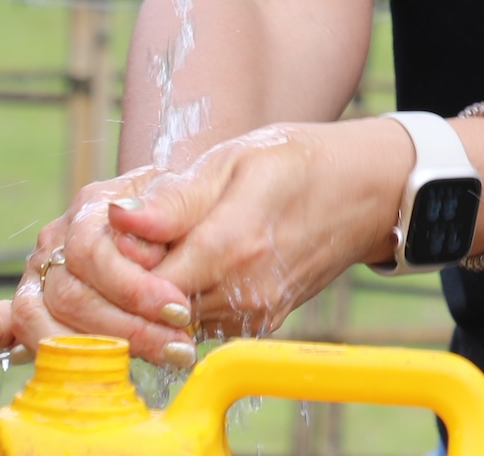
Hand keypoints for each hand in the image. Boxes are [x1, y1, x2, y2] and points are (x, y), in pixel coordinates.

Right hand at [0, 172, 196, 373]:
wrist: (190, 209)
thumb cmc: (194, 201)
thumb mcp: (197, 188)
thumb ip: (169, 204)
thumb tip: (125, 216)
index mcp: (93, 204)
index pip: (93, 253)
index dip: (135, 288)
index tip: (179, 310)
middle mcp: (59, 236)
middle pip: (71, 295)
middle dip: (126, 328)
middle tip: (177, 346)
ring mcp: (42, 270)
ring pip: (40, 319)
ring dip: (86, 349)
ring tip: (141, 361)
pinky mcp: (36, 301)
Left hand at [101, 118, 415, 339]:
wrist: (365, 192)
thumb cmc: (297, 162)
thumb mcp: (234, 159)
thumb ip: (176, 199)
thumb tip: (118, 220)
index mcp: (233, 244)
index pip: (145, 282)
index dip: (124, 260)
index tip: (129, 229)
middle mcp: (245, 292)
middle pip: (156, 307)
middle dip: (139, 276)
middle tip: (149, 233)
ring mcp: (256, 313)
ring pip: (176, 318)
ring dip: (163, 288)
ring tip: (180, 240)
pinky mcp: (262, 323)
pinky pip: (203, 321)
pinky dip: (190, 296)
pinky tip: (202, 258)